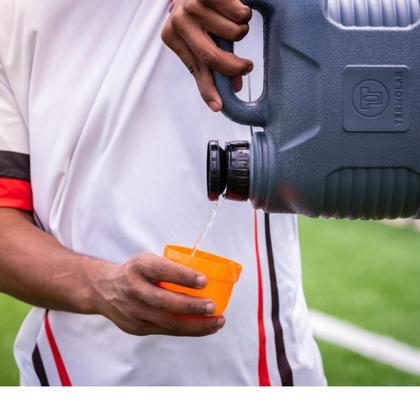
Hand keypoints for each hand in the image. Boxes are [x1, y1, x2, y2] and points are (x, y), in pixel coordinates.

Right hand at [92, 253, 224, 336]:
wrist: (102, 289)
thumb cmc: (135, 272)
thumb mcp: (147, 260)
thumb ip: (170, 267)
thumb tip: (208, 272)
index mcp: (138, 267)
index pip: (161, 270)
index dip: (183, 276)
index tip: (204, 280)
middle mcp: (133, 289)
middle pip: (164, 301)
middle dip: (192, 306)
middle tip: (213, 307)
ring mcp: (133, 311)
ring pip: (167, 323)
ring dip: (196, 325)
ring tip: (217, 322)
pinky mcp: (136, 328)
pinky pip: (166, 331)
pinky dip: (187, 330)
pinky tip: (204, 328)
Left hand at [162, 0, 252, 111]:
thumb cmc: (200, 10)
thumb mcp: (199, 37)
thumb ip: (213, 63)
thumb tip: (235, 87)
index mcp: (172, 36)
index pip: (196, 69)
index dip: (208, 90)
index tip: (219, 106)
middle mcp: (179, 21)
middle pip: (212, 57)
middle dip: (234, 67)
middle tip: (247, 67)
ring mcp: (194, 4)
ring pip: (233, 33)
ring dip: (240, 31)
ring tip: (233, 22)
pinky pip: (241, 14)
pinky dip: (244, 14)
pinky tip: (235, 7)